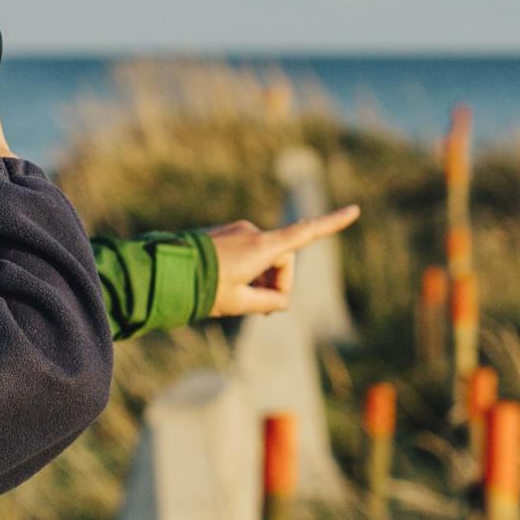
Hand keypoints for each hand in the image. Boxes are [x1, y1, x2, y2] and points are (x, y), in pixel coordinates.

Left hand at [206, 206, 360, 317]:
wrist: (164, 271)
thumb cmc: (202, 288)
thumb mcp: (238, 304)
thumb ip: (267, 303)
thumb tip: (280, 301)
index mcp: (261, 247)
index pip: (305, 233)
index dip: (332, 224)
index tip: (355, 211)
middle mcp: (252, 233)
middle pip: (283, 260)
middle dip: (277, 284)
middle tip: (260, 308)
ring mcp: (237, 231)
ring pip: (264, 259)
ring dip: (259, 280)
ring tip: (234, 299)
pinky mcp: (225, 234)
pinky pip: (246, 254)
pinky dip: (246, 272)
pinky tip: (226, 287)